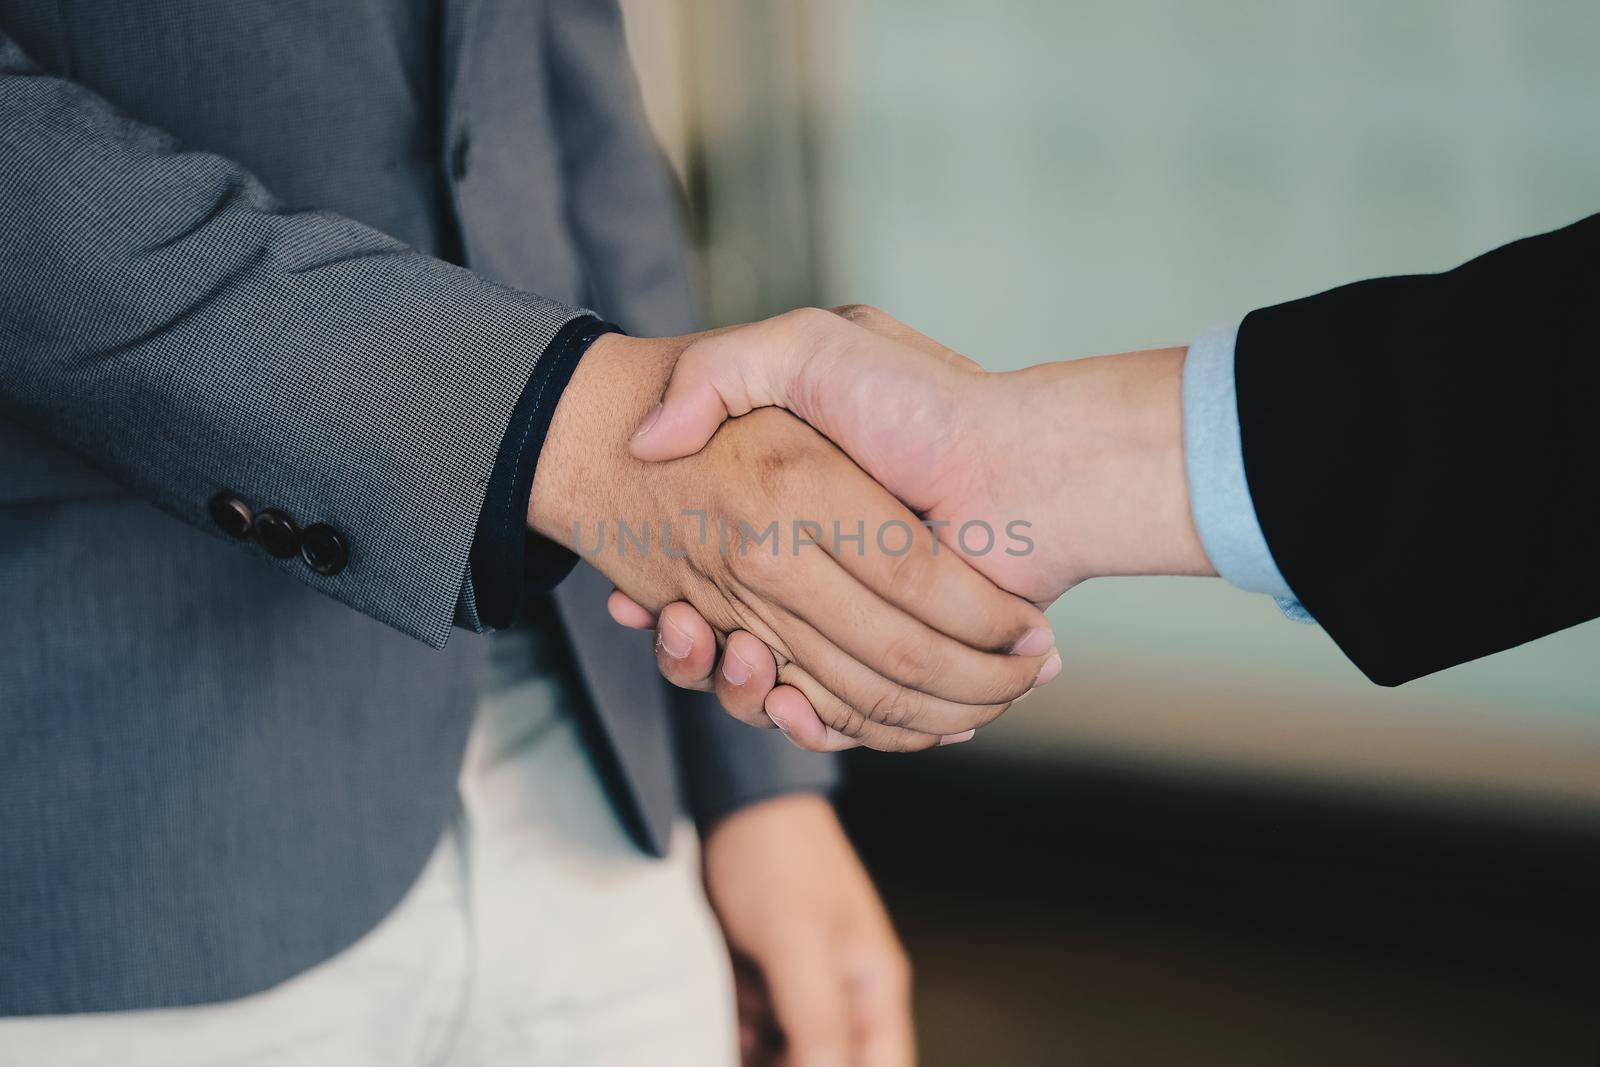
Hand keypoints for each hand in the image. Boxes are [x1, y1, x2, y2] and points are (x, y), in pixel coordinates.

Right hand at [612, 306, 1214, 738]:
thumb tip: (650, 442)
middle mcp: (810, 571)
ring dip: (741, 690)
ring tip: (735, 657)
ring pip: (773, 688)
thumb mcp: (811, 348)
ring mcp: (850, 620)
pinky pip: (835, 715)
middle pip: (731, 641)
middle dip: (697, 654)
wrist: (1028, 464)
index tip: (638, 605)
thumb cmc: (922, 403)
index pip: (702, 576)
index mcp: (787, 512)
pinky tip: (785, 700)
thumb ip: (724, 369)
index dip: (666, 603)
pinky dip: (811, 723)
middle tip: (681, 624)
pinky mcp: (890, 662)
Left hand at [703, 794, 913, 1066]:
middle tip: (747, 1061)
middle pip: (829, 1062)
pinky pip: (750, 1034)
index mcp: (873, 987)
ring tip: (725, 1039)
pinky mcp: (758, 981)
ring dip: (757, 1059)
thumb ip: (818, 1019)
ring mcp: (797, 988)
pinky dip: (732, 1041)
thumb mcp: (798, 941)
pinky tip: (706, 1034)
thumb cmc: (776, 854)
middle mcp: (840, 994)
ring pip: (785, 1054)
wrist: (729, 802)